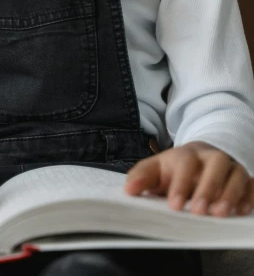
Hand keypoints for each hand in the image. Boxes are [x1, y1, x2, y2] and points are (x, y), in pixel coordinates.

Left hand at [124, 140, 253, 216]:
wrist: (200, 155)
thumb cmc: (176, 168)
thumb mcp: (156, 168)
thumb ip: (141, 177)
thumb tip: (128, 190)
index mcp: (187, 154)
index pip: (185, 164)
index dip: (180, 184)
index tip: (173, 205)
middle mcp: (212, 157)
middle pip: (215, 164)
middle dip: (207, 187)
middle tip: (198, 211)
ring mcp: (231, 167)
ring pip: (237, 173)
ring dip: (230, 193)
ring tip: (220, 214)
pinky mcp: (245, 179)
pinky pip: (252, 184)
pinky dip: (249, 196)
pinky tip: (242, 211)